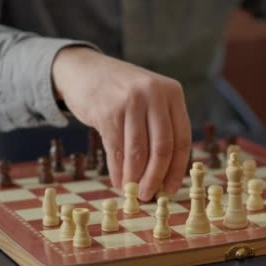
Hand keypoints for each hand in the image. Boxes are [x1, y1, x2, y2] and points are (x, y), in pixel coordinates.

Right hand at [51, 47, 190, 200]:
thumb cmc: (121, 92)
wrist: (83, 69)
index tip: (171, 189)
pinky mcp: (107, 111)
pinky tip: (117, 181)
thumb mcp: (149, 98)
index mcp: (172, 93)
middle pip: (162, 148)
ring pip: (138, 152)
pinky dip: (117, 171)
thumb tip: (165, 176)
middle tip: (149, 195)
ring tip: (132, 191)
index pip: (182, 138)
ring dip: (135, 178)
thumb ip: (160, 128)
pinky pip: (116, 150)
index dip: (177, 169)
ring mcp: (130, 101)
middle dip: (156, 178)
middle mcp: (154, 94)